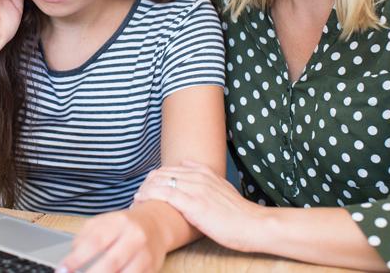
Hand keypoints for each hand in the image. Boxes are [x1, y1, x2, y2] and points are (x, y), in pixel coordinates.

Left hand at [58, 209, 167, 272]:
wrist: (157, 224)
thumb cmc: (125, 225)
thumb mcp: (104, 221)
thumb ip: (85, 235)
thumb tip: (71, 255)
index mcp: (119, 222)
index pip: (95, 241)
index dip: (77, 258)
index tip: (63, 269)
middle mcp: (134, 237)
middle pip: (111, 261)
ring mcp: (145, 255)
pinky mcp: (152, 269)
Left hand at [133, 161, 266, 252]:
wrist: (253, 225)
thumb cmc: (238, 213)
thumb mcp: (223, 188)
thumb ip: (206, 177)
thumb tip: (188, 165)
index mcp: (204, 172)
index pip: (171, 168)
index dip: (156, 176)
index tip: (147, 186)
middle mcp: (198, 177)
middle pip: (162, 173)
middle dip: (147, 183)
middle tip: (138, 193)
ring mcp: (195, 189)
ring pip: (160, 181)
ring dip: (145, 189)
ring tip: (136, 198)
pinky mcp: (193, 204)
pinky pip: (164, 195)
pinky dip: (150, 196)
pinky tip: (141, 202)